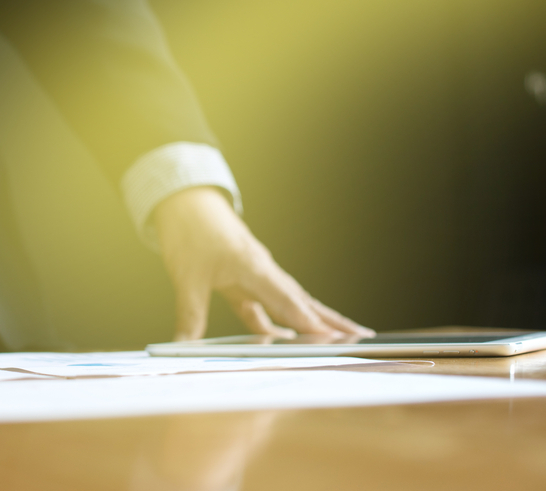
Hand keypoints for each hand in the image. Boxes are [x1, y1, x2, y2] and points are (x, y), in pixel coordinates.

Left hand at [152, 187, 372, 340]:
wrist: (186, 200)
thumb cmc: (190, 230)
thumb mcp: (186, 276)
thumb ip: (190, 313)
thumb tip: (183, 345)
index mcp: (253, 267)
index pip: (287, 301)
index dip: (309, 322)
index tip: (332, 338)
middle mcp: (263, 270)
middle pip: (302, 301)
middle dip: (331, 321)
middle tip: (361, 337)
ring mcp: (257, 274)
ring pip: (291, 302)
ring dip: (312, 320)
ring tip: (338, 339)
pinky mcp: (246, 277)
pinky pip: (269, 303)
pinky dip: (279, 321)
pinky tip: (284, 338)